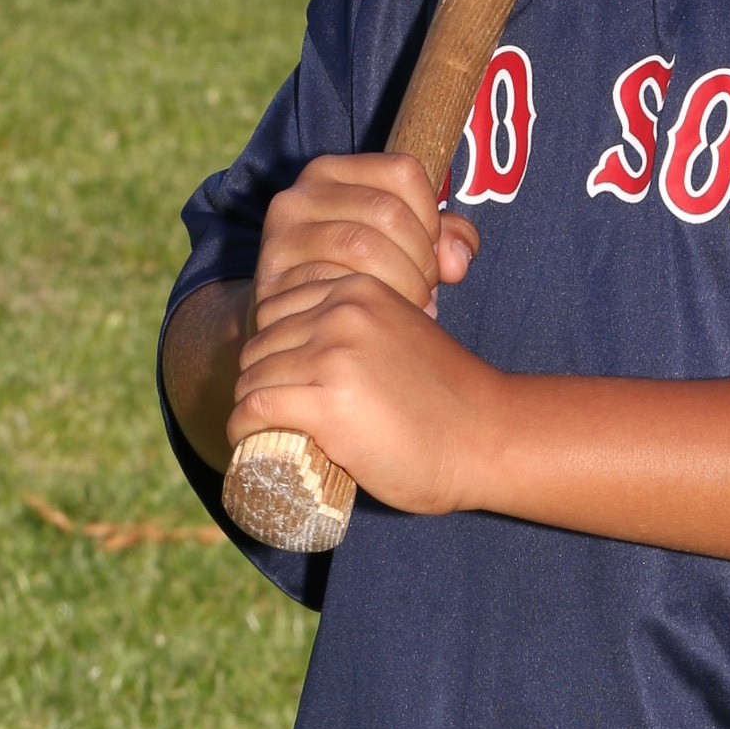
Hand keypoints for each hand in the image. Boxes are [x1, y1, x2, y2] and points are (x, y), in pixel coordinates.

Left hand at [229, 267, 502, 517]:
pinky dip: (242, 427)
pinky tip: (250, 439)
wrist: (487, 437)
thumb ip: (366, 324)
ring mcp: (333, 354)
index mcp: (360, 289)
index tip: (283, 378)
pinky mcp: (327, 401)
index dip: (272, 347)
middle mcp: (342, 312)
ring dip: (250, 406)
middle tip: (277, 413)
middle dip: (260, 378)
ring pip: (252, 376)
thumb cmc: (449, 397)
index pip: (277, 306)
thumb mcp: (403, 331)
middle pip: (260, 343)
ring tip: (267, 430)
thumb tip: (319, 346)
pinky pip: (255, 407)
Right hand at [253, 153, 477, 317]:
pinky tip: (377, 320)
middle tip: (427, 293)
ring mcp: (283, 233)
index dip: (431, 216)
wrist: (290, 321)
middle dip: (421, 259)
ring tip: (410, 308)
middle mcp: (302, 193)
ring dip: (402, 284)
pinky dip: (367, 305)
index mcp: (335, 171)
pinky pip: (334, 284)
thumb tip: (457, 262)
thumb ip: (443, 240)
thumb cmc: (357, 276)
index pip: (404, 171)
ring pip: (364, 246)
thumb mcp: (403, 246)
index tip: (432, 254)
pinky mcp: (273, 274)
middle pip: (388, 211)